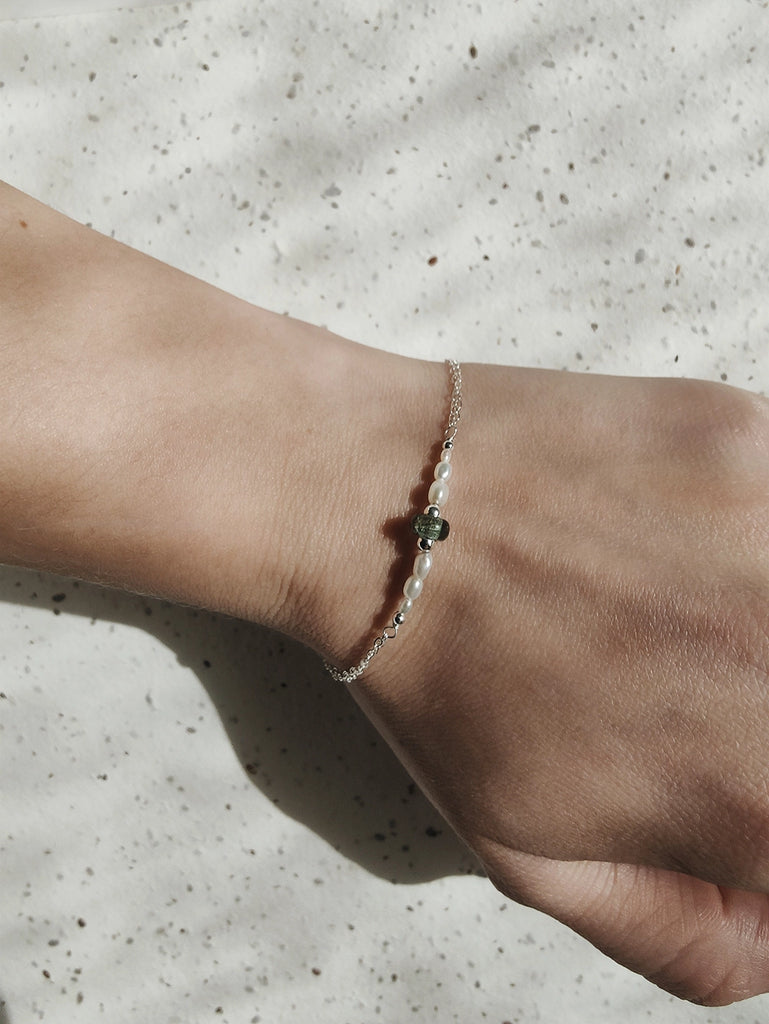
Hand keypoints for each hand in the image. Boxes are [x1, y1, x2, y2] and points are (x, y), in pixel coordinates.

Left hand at [352, 364, 768, 1003]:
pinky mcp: (751, 441)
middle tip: (688, 689)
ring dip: (755, 626)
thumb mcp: (539, 856)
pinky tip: (685, 547)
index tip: (721, 768)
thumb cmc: (435, 670)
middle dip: (755, 728)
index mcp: (751, 797)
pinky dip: (751, 545)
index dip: (760, 810)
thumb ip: (688, 934)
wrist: (379, 505)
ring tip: (683, 617)